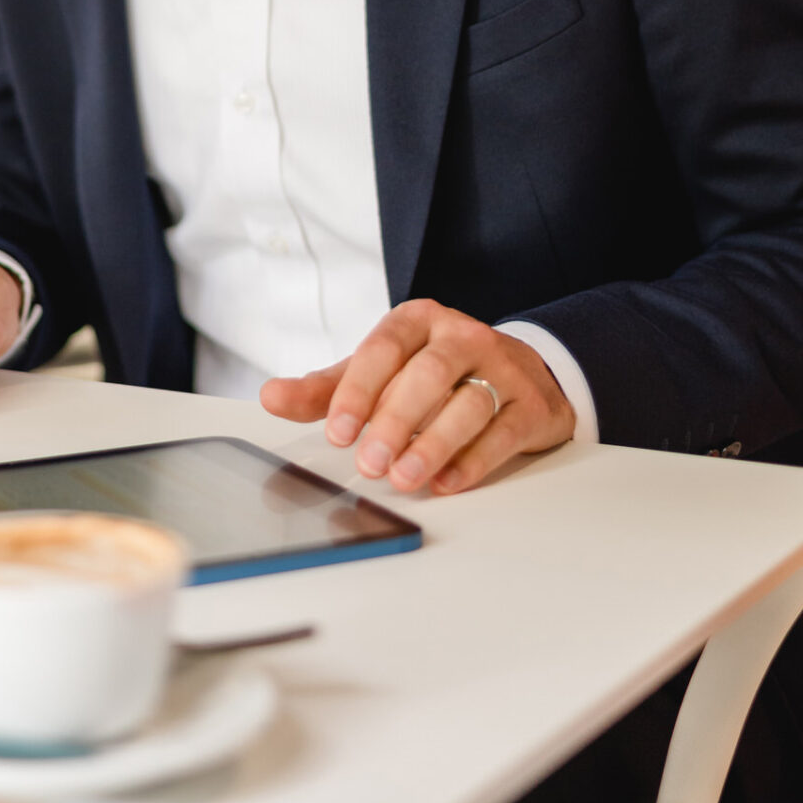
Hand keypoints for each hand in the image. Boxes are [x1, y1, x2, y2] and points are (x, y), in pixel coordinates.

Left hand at [260, 299, 574, 494]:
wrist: (521, 372)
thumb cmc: (436, 373)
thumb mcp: (381, 371)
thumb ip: (328, 388)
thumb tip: (272, 397)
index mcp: (417, 320)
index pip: (383, 348)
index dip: (358, 390)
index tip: (338, 431)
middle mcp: (461, 336)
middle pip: (428, 374)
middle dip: (395, 421)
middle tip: (370, 463)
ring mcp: (501, 367)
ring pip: (468, 404)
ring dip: (433, 445)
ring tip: (405, 479)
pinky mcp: (530, 403)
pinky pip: (501, 433)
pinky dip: (473, 462)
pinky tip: (447, 482)